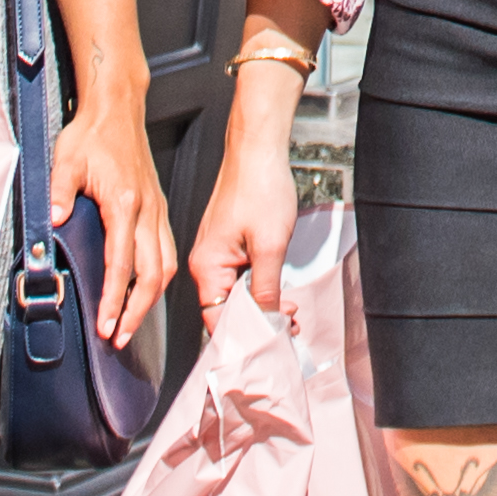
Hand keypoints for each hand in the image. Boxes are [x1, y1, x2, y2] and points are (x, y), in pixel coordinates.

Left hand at [55, 100, 174, 339]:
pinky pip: (167, 249)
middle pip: (153, 274)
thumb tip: (54, 221)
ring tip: (133, 321)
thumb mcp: (66, 159)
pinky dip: (160, 276)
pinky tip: (147, 287)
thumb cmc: (93, 132)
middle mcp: (146, 211)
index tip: (106, 325)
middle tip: (120, 337)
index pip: (121, 264)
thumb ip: (60, 192)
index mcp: (124, 203)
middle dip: (138, 311)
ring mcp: (156, 209)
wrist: (117, 107)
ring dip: (152, 298)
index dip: (114, 300)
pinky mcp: (158, 207)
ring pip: (166, 264)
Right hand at [184, 94, 302, 317]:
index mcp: (207, 266)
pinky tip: (280, 290)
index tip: (270, 348)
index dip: (245, 339)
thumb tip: (266, 323)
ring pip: (237, 294)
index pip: (218, 322)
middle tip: (289, 328)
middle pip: (227, 310)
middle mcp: (206, 262)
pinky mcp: (230, 243)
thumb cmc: (260, 185)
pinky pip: (241, 276)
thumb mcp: (270, 246)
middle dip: (259, 322)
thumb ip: (266, 290)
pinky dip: (260, 287)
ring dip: (263, 305)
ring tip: (290, 311)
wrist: (260, 146)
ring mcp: (217, 252)